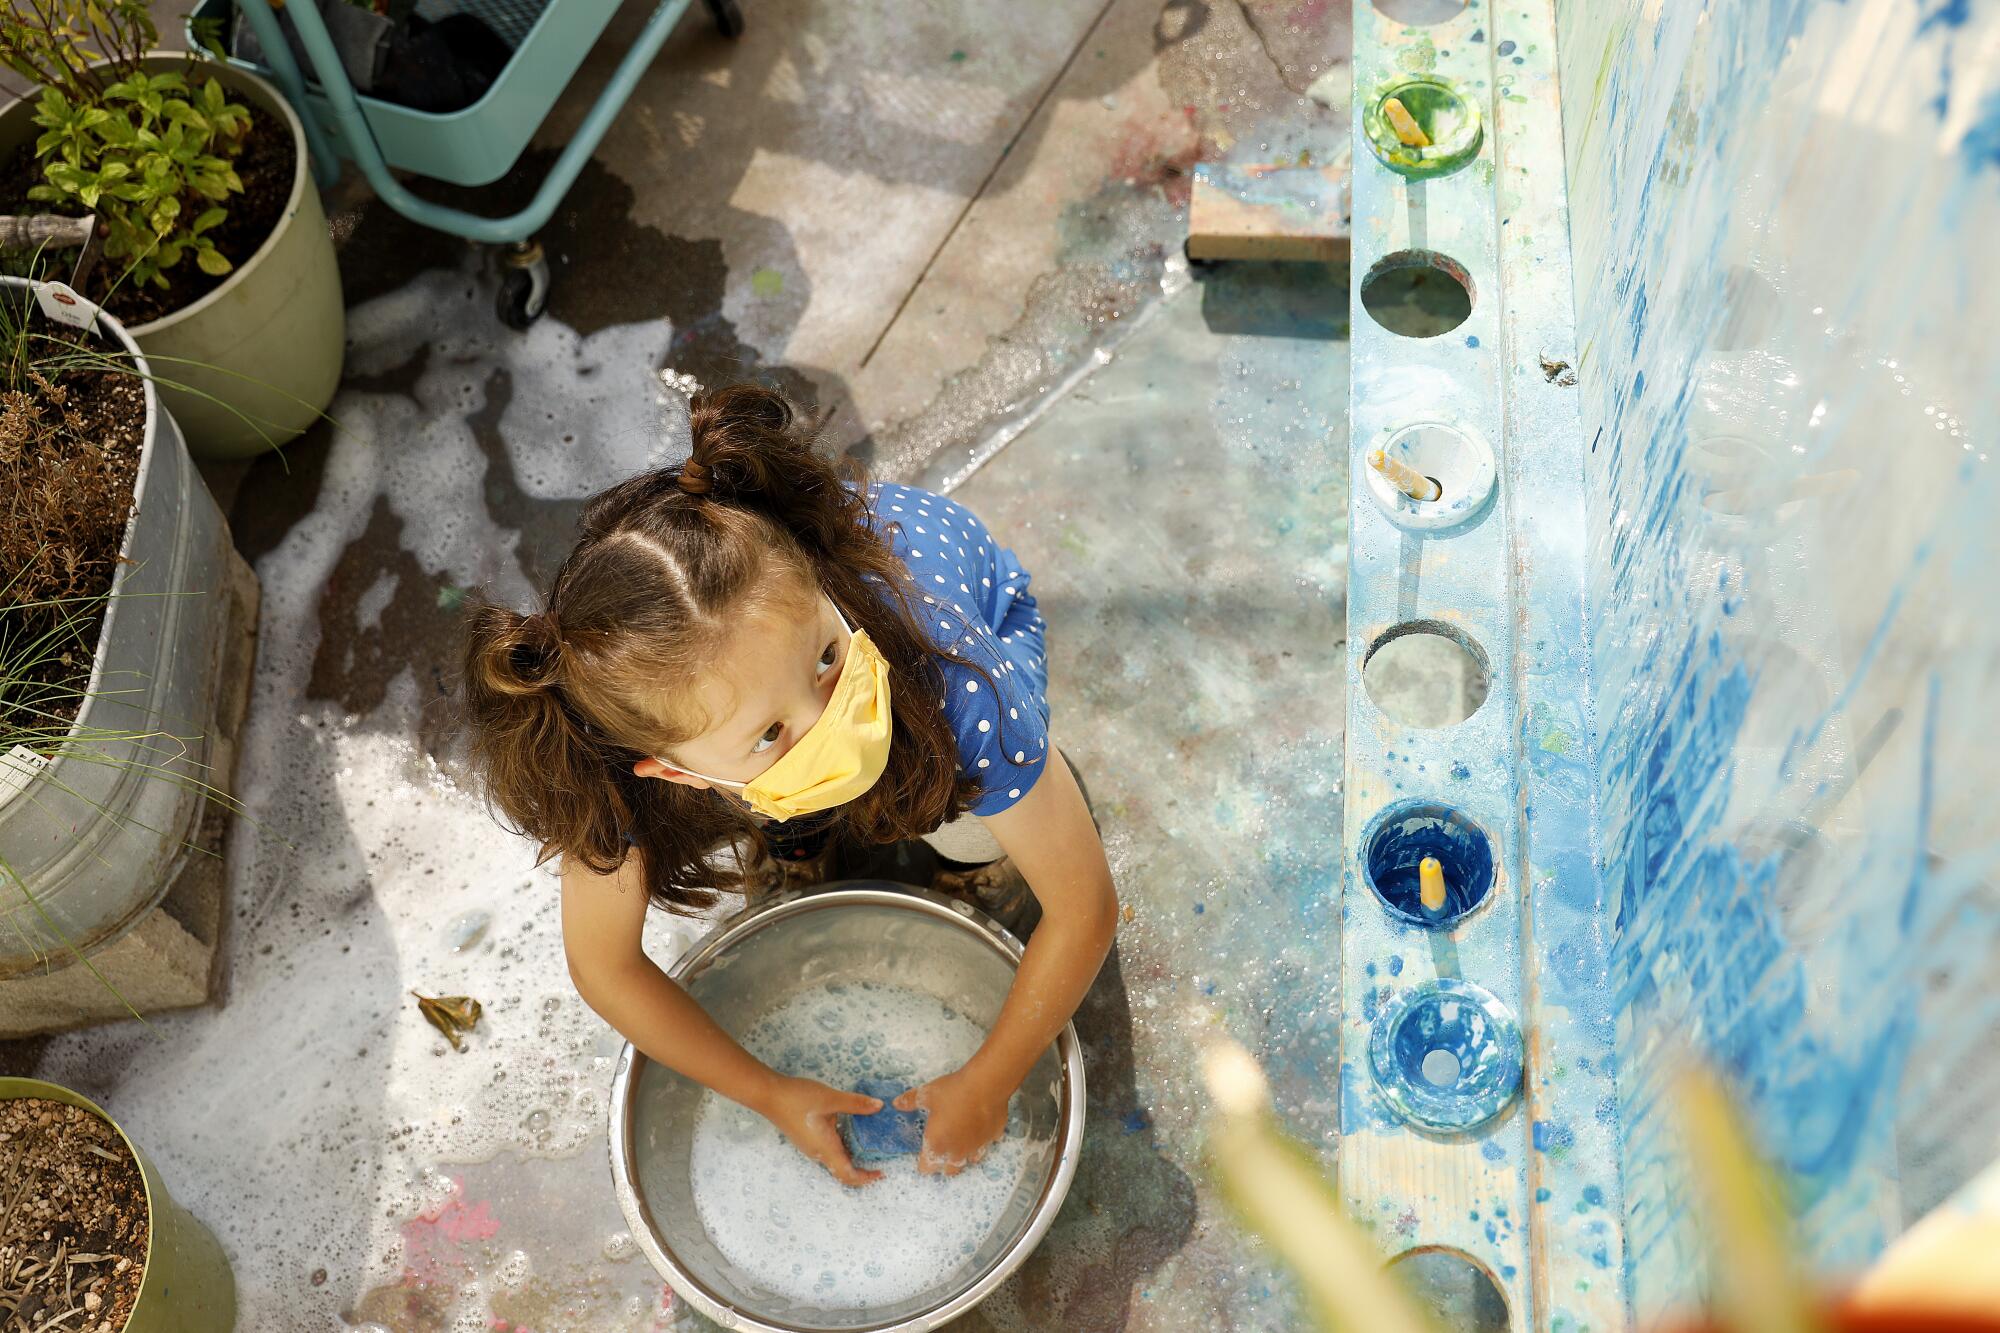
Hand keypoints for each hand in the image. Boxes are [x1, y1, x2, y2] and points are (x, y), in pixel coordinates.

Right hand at [756, 1074, 883, 1186]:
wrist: (768, 1094)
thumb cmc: (797, 1098)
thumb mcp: (830, 1098)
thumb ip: (855, 1103)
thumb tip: (879, 1106)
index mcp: (825, 1148)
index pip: (847, 1175)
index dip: (866, 1178)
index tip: (881, 1173)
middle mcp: (818, 1153)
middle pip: (842, 1170)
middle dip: (862, 1169)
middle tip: (880, 1159)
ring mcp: (811, 1147)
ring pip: (835, 1160)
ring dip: (852, 1158)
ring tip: (870, 1144)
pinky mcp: (807, 1138)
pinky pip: (828, 1150)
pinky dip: (843, 1147)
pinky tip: (850, 1130)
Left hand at [896, 1067, 1009, 1174]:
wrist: (986, 1086)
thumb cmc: (953, 1092)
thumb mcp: (927, 1095)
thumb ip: (910, 1101)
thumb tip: (897, 1103)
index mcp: (937, 1145)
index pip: (926, 1168)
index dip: (922, 1162)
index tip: (921, 1154)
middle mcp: (957, 1152)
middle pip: (948, 1170)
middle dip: (942, 1163)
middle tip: (940, 1148)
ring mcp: (977, 1147)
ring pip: (969, 1161)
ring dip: (963, 1155)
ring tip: (960, 1142)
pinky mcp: (992, 1138)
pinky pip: (986, 1145)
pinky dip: (981, 1141)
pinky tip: (980, 1130)